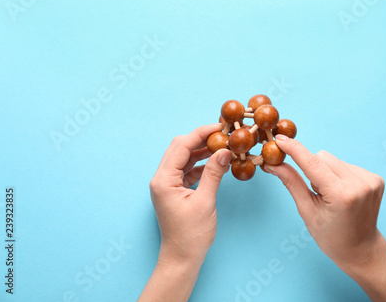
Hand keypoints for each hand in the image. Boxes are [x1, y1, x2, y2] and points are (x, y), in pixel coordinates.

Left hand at [139, 124, 231, 301]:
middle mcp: (161, 179)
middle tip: (222, 134)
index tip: (220, 126)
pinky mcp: (174, 190)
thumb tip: (224, 151)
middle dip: (201, 139)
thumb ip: (213, 173)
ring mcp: (167, 185)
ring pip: (184, 158)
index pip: (181, 146)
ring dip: (202, 151)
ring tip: (222, 146)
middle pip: (180, 148)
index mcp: (163, 180)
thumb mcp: (205, 201)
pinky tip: (217, 163)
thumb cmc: (191, 235)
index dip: (201, 133)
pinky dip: (201, 165)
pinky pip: (187, 170)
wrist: (182, 258)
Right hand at [266, 134, 385, 300]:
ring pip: (334, 160)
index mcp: (341, 195)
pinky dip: (339, 175)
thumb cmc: (331, 236)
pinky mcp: (376, 178)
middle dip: (312, 169)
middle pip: (322, 157)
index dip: (294, 149)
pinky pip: (347, 165)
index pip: (312, 163)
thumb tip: (273, 164)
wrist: (362, 250)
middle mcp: (359, 184)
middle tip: (315, 192)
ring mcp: (370, 181)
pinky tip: (343, 194)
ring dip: (326, 172)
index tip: (280, 139)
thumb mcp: (307, 212)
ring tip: (331, 196)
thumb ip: (292, 183)